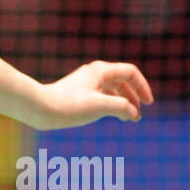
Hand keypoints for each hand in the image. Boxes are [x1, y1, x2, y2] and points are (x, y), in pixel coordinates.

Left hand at [34, 61, 153, 129]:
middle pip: (123, 80)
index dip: (142, 87)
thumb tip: (132, 112)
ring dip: (124, 102)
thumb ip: (122, 107)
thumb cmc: (70, 106)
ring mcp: (86, 81)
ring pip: (113, 89)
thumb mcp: (100, 106)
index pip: (130, 73)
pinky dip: (112, 104)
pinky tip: (112, 115)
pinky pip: (102, 94)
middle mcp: (95, 72)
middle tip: (138, 117)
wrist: (42, 108)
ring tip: (129, 119)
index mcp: (101, 70)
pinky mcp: (79, 91)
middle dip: (134, 98)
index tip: (148, 104)